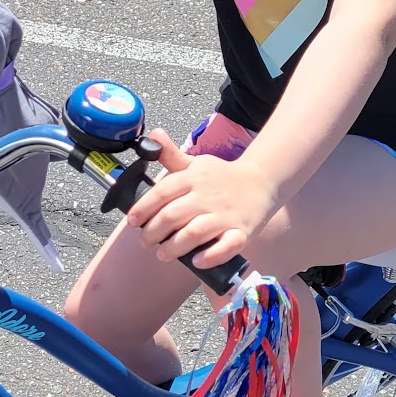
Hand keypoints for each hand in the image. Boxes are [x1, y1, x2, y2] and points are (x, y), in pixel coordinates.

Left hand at [127, 130, 279, 269]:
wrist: (262, 182)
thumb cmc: (222, 177)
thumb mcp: (196, 164)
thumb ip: (171, 155)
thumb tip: (152, 134)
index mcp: (194, 178)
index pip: (162, 192)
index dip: (144, 208)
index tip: (133, 221)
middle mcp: (207, 195)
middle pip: (173, 215)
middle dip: (153, 233)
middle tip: (146, 242)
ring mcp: (225, 214)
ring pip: (195, 232)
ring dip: (174, 247)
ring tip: (163, 254)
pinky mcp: (241, 232)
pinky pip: (226, 246)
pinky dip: (211, 256)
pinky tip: (196, 261)